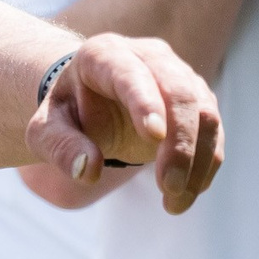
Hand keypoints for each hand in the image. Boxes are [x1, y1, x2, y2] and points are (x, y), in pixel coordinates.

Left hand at [28, 32, 223, 214]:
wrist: (91, 102)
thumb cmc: (68, 114)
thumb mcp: (46, 131)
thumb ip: (60, 147)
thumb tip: (87, 171)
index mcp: (104, 54)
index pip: (129, 73)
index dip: (144, 102)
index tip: (154, 137)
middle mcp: (148, 57)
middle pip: (178, 92)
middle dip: (179, 142)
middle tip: (166, 187)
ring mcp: (179, 75)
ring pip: (205, 113)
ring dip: (196, 162)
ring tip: (173, 203)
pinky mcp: (198, 99)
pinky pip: (213, 132)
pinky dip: (205, 166)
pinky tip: (184, 195)